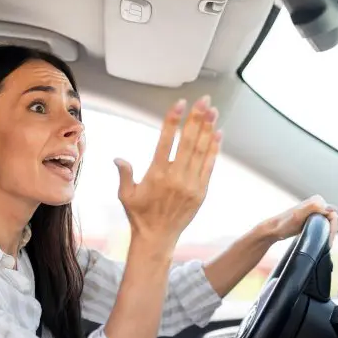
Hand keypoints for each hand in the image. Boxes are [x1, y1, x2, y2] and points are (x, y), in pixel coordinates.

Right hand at [115, 96, 220, 249]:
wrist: (157, 238)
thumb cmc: (139, 215)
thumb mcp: (126, 194)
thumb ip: (124, 174)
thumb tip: (118, 158)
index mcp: (156, 174)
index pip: (166, 141)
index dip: (173, 121)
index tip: (180, 104)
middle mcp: (176, 178)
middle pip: (188, 142)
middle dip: (197, 118)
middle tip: (204, 100)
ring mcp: (191, 185)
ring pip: (202, 151)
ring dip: (208, 129)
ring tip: (212, 111)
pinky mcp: (201, 192)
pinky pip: (210, 166)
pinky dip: (215, 149)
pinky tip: (218, 133)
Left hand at [260, 195, 337, 246]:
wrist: (274, 230)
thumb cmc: (284, 223)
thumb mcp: (298, 215)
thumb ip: (314, 207)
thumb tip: (332, 209)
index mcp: (317, 200)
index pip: (334, 215)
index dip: (334, 229)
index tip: (329, 241)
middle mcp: (318, 203)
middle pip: (334, 219)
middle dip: (332, 232)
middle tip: (328, 244)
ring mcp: (316, 211)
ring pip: (330, 223)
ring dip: (330, 233)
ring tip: (326, 244)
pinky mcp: (313, 218)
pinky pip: (325, 225)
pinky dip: (326, 233)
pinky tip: (322, 240)